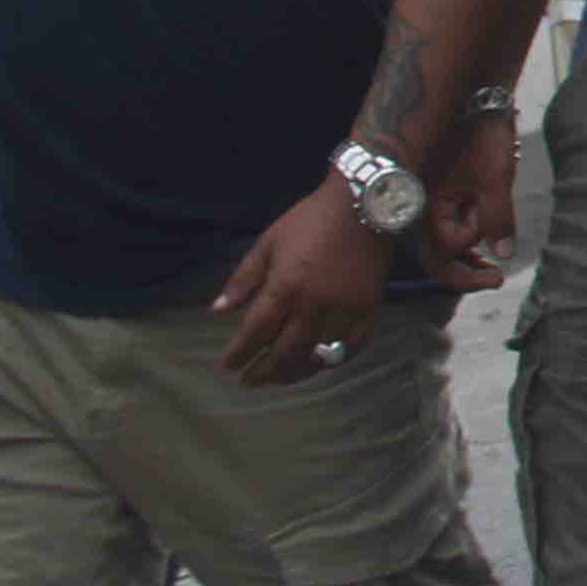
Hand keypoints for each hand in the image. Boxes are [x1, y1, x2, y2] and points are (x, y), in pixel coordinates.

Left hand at [211, 183, 387, 382]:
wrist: (363, 204)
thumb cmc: (309, 221)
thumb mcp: (268, 243)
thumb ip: (243, 279)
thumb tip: (217, 311)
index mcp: (285, 287)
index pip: (255, 332)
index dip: (238, 353)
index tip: (227, 366)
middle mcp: (314, 305)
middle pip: (285, 351)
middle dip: (264, 371)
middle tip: (249, 381)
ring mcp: (345, 309)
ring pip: (318, 354)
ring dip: (296, 371)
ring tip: (280, 378)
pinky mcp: (369, 308)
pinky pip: (353, 345)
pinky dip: (337, 359)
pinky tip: (322, 362)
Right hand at [422, 110, 521, 291]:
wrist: (476, 99)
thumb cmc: (481, 135)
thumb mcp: (495, 179)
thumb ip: (497, 218)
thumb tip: (504, 255)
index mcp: (428, 208)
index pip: (440, 258)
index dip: (466, 273)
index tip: (497, 277)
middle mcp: (423, 208)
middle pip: (439, 254)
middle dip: (465, 269)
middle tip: (494, 279)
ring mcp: (431, 199)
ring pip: (445, 238)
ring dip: (468, 251)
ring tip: (492, 265)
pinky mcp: (442, 189)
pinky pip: (449, 220)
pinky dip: (467, 231)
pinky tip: (484, 237)